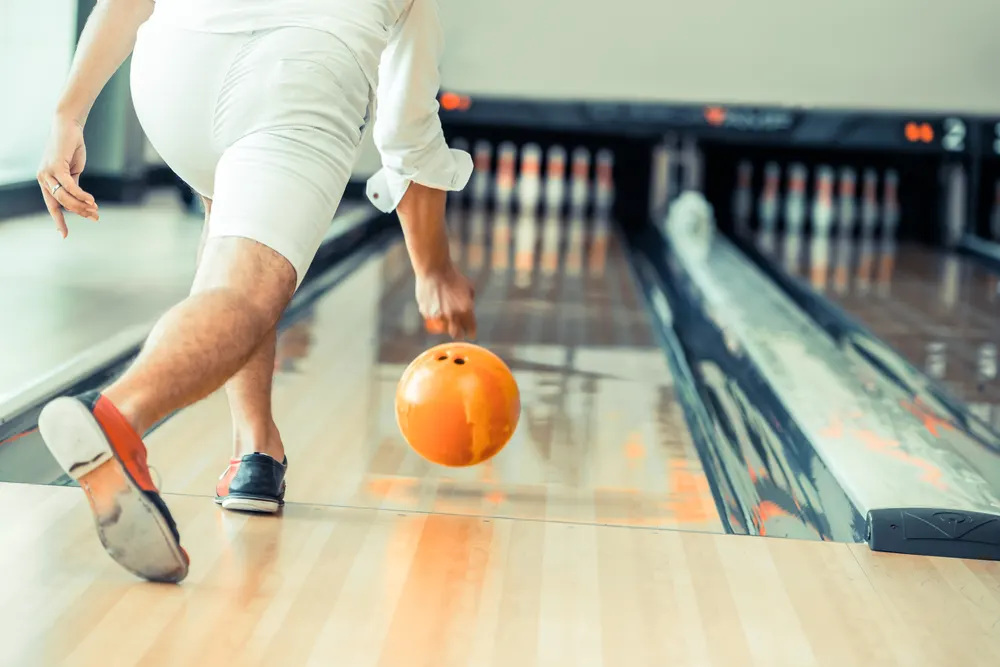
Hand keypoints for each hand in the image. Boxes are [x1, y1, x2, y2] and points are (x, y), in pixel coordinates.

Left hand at [37, 116, 97, 237]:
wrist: (68, 127)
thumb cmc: (71, 147)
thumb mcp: (72, 170)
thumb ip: (73, 185)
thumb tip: (78, 199)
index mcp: (46, 181)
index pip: (52, 206)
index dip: (59, 221)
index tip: (64, 235)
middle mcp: (43, 178)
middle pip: (61, 203)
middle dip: (79, 213)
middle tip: (95, 217)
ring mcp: (47, 173)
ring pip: (65, 197)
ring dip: (82, 205)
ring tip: (95, 209)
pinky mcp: (56, 167)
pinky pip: (70, 186)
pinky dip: (81, 195)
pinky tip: (91, 200)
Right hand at [415, 263, 476, 339]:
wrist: (434, 269)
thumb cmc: (453, 277)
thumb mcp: (469, 288)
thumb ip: (470, 303)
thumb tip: (469, 312)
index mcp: (466, 310)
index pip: (471, 331)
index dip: (470, 331)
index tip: (469, 331)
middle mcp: (453, 315)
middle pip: (457, 335)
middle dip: (458, 333)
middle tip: (458, 329)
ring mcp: (438, 316)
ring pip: (443, 330)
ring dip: (445, 326)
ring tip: (446, 318)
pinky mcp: (427, 313)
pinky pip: (432, 320)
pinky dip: (434, 317)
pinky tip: (435, 307)